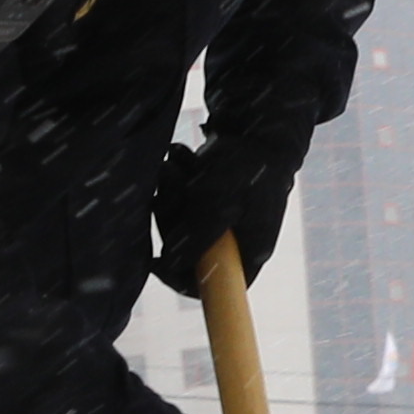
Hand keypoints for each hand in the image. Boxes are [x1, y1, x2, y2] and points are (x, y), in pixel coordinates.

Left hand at [149, 134, 303, 300]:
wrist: (258, 126)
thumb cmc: (245, 169)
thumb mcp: (216, 206)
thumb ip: (195, 239)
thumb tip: (169, 266)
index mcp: (246, 253)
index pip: (213, 287)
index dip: (180, 280)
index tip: (156, 261)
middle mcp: (233, 241)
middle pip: (185, 250)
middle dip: (171, 216)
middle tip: (173, 184)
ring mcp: (220, 219)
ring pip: (178, 221)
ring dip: (170, 191)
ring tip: (178, 165)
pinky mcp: (208, 198)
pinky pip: (180, 198)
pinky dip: (176, 178)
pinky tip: (183, 157)